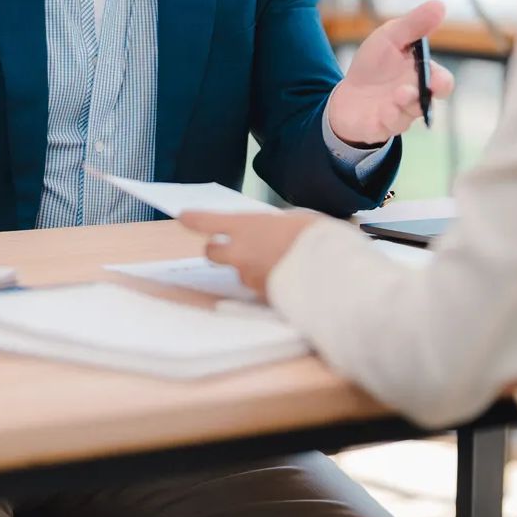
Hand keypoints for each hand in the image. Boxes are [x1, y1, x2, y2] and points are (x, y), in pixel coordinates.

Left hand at [178, 210, 323, 295]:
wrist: (332, 275)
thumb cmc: (318, 238)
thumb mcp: (297, 219)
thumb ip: (275, 227)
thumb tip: (271, 234)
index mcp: (247, 227)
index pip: (209, 221)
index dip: (194, 218)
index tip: (183, 216)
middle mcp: (240, 254)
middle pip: (213, 251)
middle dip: (219, 249)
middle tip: (233, 245)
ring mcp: (249, 279)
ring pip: (241, 272)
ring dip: (252, 267)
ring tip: (282, 262)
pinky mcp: (262, 300)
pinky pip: (260, 288)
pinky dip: (269, 283)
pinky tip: (290, 279)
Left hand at [326, 0, 454, 146]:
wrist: (347, 95)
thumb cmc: (374, 66)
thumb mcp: (389, 37)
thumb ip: (413, 24)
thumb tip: (440, 5)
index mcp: (421, 75)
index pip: (442, 81)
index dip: (442, 80)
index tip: (435, 76)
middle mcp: (415, 97)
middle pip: (432, 99)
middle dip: (433, 92)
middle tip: (431, 84)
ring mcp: (400, 113)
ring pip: (411, 112)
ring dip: (408, 101)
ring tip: (401, 92)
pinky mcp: (382, 125)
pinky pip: (391, 125)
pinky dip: (389, 116)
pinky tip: (384, 108)